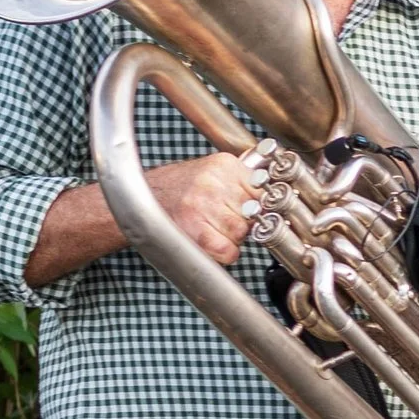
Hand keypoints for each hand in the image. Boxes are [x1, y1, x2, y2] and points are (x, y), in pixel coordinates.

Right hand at [146, 150, 264, 265]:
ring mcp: (203, 205)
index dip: (258, 205)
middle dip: (244, 222)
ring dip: (232, 238)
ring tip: (214, 229)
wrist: (141, 198)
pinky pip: (227, 250)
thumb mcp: (214, 172)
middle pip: (254, 214)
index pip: (264, 191)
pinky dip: (224, 253)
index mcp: (225, 165)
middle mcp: (214, 183)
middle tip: (225, 220)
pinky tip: (212, 244)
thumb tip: (276, 201)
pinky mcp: (193, 229)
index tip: (249, 210)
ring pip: (242, 233)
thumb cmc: (181, 187)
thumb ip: (244, 182)